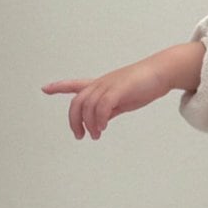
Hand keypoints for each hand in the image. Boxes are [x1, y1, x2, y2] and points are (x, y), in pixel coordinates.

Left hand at [41, 52, 176, 139]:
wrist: (161, 72)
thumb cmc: (145, 84)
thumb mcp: (123, 100)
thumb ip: (110, 110)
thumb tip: (100, 122)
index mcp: (101, 85)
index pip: (75, 85)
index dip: (59, 87)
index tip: (45, 89)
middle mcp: (101, 84)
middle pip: (77, 102)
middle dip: (74, 120)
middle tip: (79, 135)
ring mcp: (109, 85)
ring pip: (88, 106)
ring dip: (89, 124)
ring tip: (95, 135)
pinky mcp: (119, 89)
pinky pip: (102, 106)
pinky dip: (99, 119)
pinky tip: (102, 127)